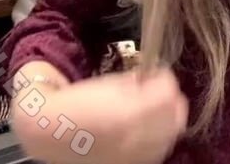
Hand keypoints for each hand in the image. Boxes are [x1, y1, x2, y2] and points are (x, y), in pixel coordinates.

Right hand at [13, 66, 188, 163]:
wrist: (52, 132)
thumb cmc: (78, 102)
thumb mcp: (113, 83)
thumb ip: (140, 81)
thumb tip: (156, 79)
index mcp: (130, 114)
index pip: (169, 91)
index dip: (164, 78)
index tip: (156, 74)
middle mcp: (136, 140)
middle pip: (177, 115)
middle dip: (169, 98)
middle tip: (156, 89)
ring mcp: (136, 157)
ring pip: (171, 135)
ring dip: (166, 118)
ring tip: (149, 108)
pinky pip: (158, 150)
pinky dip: (158, 137)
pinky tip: (144, 127)